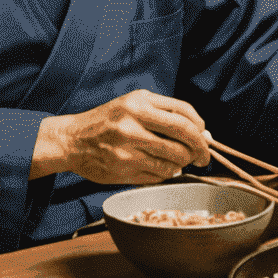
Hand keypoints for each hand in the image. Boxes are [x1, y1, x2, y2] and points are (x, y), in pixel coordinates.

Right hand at [32, 92, 210, 182]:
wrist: (72, 140)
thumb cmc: (108, 120)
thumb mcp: (134, 105)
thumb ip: (165, 114)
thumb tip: (202, 133)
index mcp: (139, 102)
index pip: (184, 113)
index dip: (200, 127)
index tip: (205, 136)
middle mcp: (134, 123)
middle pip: (184, 136)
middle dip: (200, 149)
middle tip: (203, 157)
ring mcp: (128, 148)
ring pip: (174, 159)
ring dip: (183, 163)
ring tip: (180, 162)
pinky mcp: (124, 169)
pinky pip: (159, 174)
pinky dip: (167, 173)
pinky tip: (163, 168)